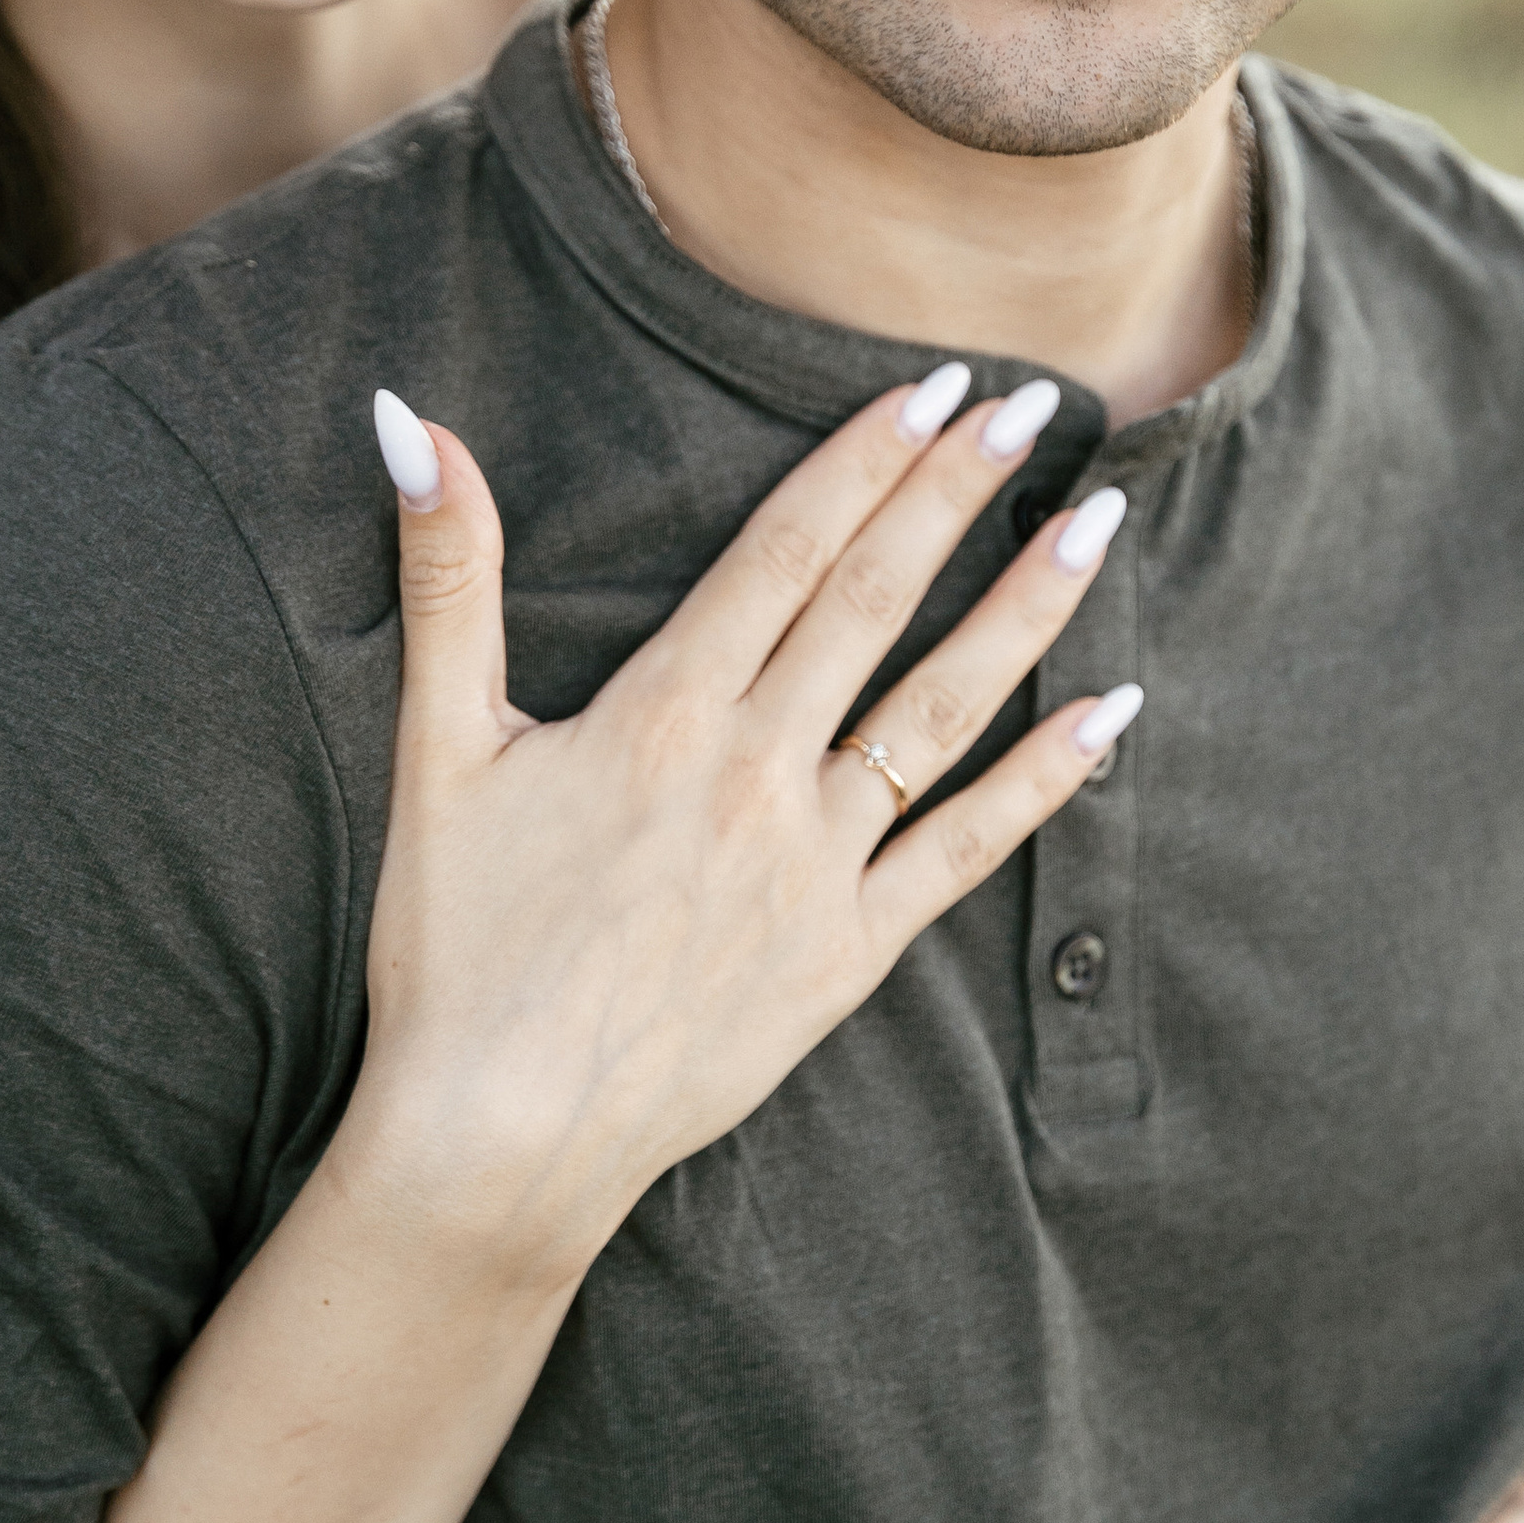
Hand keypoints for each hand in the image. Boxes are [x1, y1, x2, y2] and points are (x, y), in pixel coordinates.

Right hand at [0, 362, 1139, 1522]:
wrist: (499, 1136)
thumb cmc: (458, 948)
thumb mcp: (438, 747)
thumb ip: (446, 575)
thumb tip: (410, 418)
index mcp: (665, 711)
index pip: (787, 550)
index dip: (865, 458)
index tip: (934, 387)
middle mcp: (759, 771)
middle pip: (876, 601)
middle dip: (959, 492)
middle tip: (1037, 402)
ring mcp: (817, 863)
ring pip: (944, 706)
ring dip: (1027, 606)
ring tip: (1100, 520)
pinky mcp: (849, 951)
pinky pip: (966, 847)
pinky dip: (1045, 778)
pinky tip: (1113, 711)